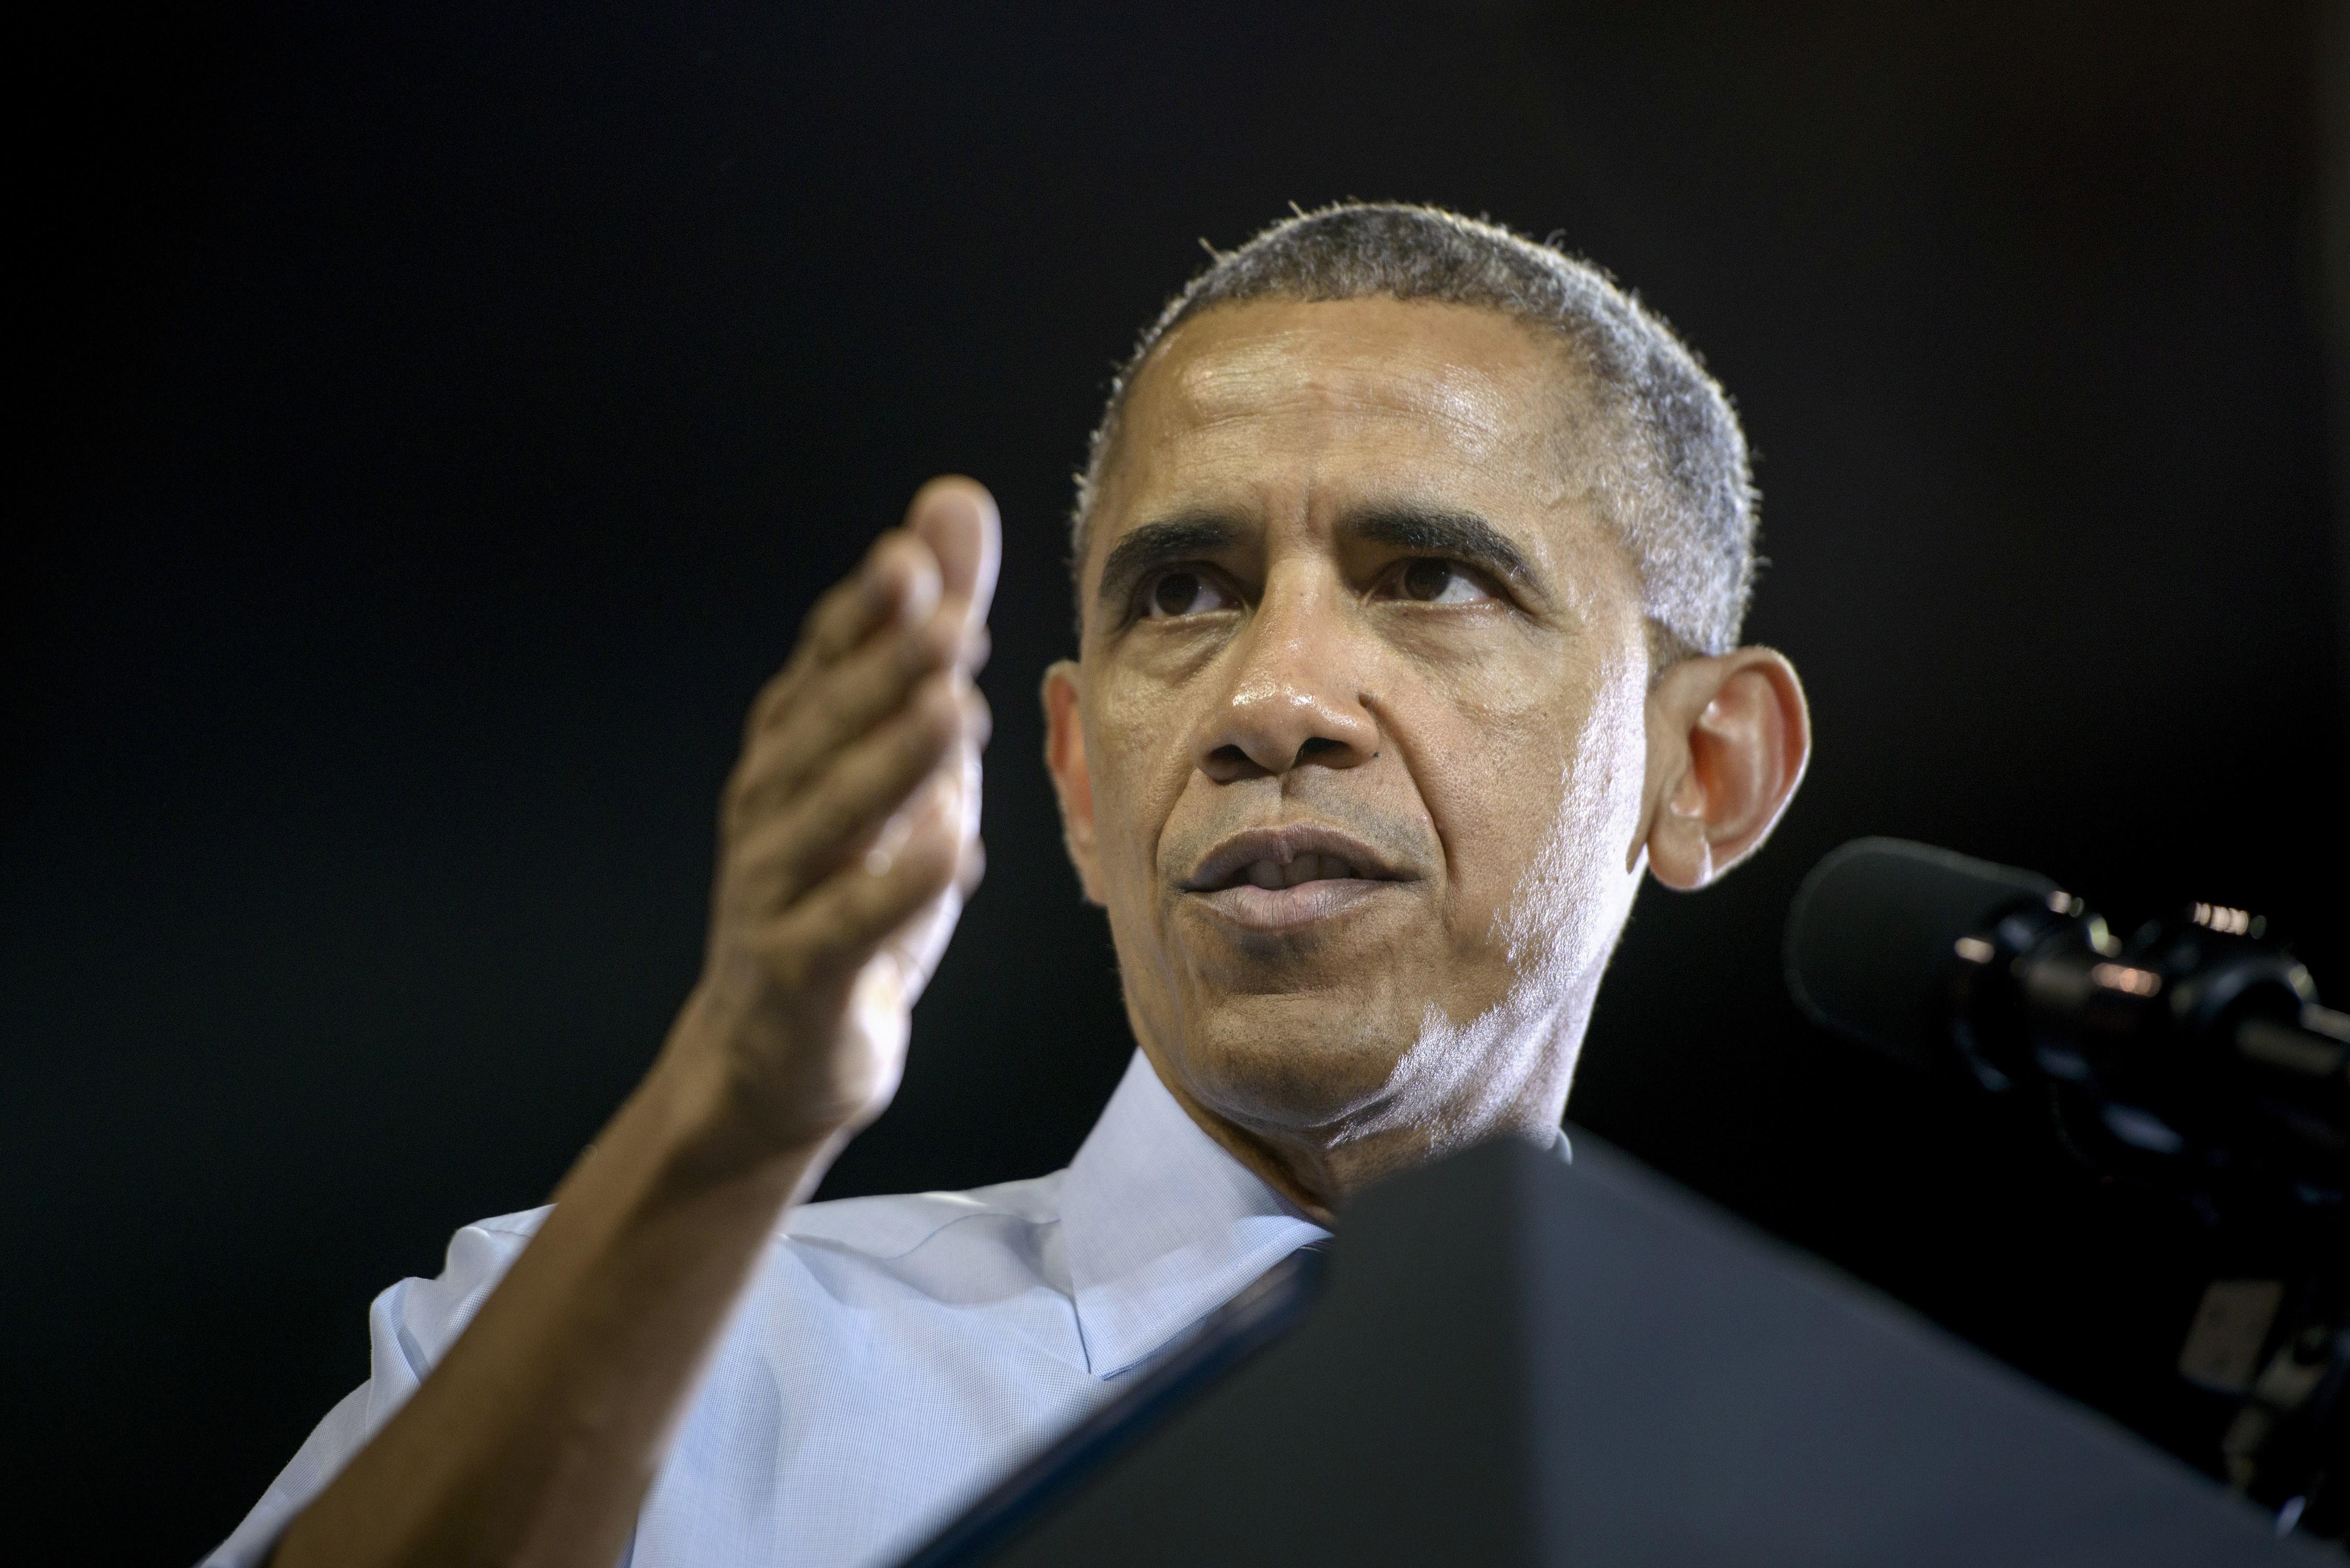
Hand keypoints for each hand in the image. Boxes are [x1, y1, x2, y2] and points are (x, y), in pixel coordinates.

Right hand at [679, 477, 998, 1160]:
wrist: (781, 1052)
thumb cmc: (852, 882)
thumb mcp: (904, 751)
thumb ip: (931, 629)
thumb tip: (953, 499)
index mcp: (793, 746)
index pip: (824, 663)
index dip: (867, 613)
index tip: (914, 557)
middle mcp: (770, 805)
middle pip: (824, 728)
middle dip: (882, 669)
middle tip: (946, 617)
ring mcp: (774, 889)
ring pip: (831, 818)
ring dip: (890, 762)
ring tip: (955, 710)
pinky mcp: (797, 971)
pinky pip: (847, 926)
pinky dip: (898, 889)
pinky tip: (953, 850)